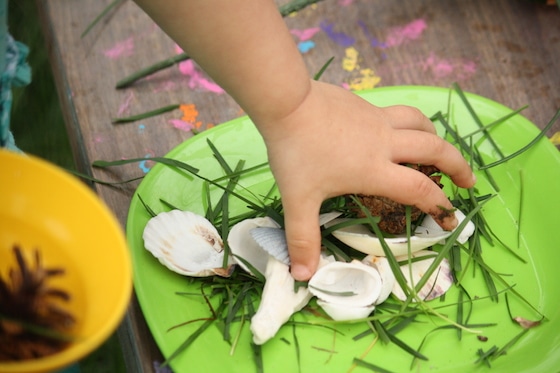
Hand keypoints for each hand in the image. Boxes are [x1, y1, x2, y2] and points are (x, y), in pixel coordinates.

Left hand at [259, 80, 475, 280]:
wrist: (287, 101)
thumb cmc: (296, 151)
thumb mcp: (298, 199)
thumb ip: (303, 238)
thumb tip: (303, 275)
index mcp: (375, 169)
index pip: (420, 190)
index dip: (440, 206)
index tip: (450, 218)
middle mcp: (385, 142)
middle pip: (435, 149)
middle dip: (458, 166)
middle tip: (468, 182)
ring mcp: (378, 119)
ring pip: (420, 123)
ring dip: (436, 138)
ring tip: (439, 151)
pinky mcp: (367, 104)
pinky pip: (398, 113)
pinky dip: (410, 123)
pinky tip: (396, 131)